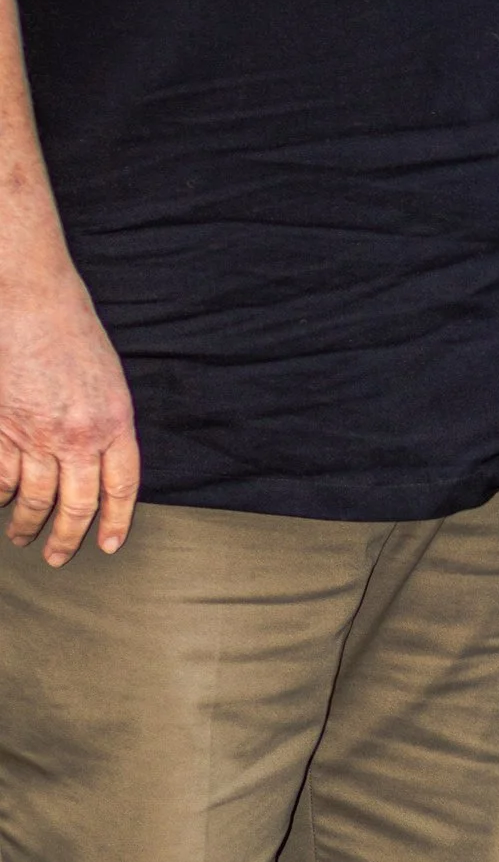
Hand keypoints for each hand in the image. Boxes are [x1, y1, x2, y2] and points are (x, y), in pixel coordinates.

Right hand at [0, 263, 138, 561]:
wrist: (32, 303)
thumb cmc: (73, 331)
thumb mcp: (109, 378)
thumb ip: (106, 423)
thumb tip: (99, 464)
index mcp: (115, 421)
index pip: (122, 487)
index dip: (116, 521)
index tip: (109, 545)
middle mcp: (78, 436)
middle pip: (76, 505)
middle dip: (67, 539)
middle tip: (58, 558)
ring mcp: (36, 436)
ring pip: (35, 499)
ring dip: (28, 524)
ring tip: (23, 537)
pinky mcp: (2, 430)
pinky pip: (1, 478)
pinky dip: (0, 496)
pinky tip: (1, 503)